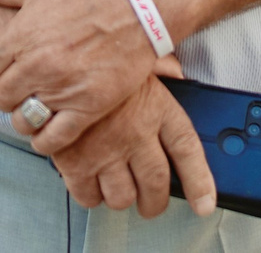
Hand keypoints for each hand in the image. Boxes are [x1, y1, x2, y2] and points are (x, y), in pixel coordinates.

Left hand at [0, 0, 172, 152]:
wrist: (137, 6)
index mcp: (20, 36)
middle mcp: (37, 65)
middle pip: (1, 98)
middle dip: (5, 97)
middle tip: (17, 91)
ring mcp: (62, 88)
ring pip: (24, 120)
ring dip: (24, 118)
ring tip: (34, 109)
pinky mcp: (88, 107)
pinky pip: (54, 138)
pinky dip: (45, 140)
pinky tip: (48, 131)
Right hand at [46, 75, 216, 219]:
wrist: (56, 61)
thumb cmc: (97, 59)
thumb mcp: (137, 57)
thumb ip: (162, 69)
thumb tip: (177, 74)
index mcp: (157, 107)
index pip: (187, 151)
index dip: (200, 182)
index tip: (204, 204)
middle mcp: (136, 133)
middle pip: (156, 185)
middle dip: (155, 202)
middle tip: (151, 203)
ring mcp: (105, 151)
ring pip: (122, 197)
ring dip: (122, 197)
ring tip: (117, 187)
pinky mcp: (75, 162)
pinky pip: (89, 197)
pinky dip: (91, 195)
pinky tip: (90, 181)